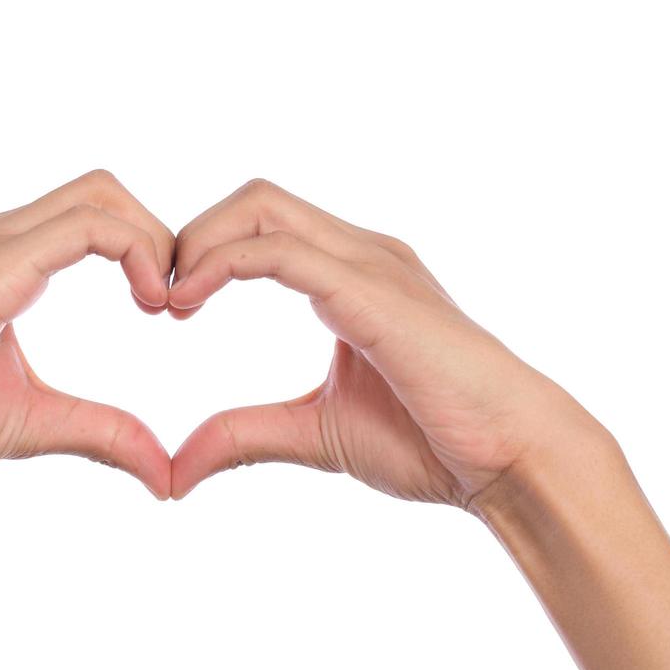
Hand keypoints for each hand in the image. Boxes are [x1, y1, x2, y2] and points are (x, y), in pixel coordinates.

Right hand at [0, 170, 175, 498]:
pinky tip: (150, 303)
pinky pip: (86, 225)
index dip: (145, 250)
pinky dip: (137, 250)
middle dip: (159, 236)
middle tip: (178, 304)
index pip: (90, 218)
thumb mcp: (32, 423)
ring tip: (166, 305)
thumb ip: (99, 432)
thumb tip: (163, 476)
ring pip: (100, 194)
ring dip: (155, 240)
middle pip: (102, 191)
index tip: (166, 311)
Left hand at [166, 179, 605, 507]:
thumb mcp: (314, 434)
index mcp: (350, 275)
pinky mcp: (372, 292)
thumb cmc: (435, 443)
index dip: (201, 252)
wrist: (512, 460)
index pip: (259, 224)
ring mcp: (370, 264)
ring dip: (197, 244)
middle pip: (253, 199)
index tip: (165, 307)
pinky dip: (224, 264)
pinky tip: (191, 303)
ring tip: (168, 303)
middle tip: (157, 299)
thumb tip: (175, 470)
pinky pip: (281, 252)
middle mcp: (361, 254)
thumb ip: (244, 436)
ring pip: (260, 208)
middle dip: (191, 235)